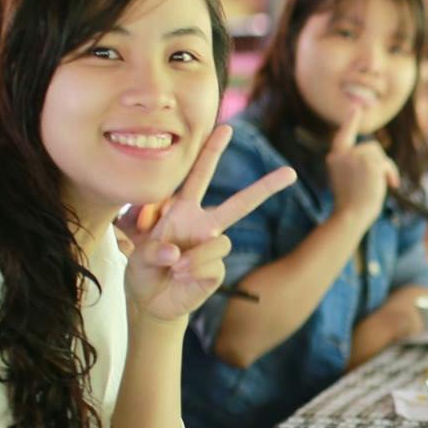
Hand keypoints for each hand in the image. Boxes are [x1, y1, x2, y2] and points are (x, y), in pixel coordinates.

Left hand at [121, 124, 295, 323]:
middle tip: (290, 173)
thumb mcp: (136, 248)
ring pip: (220, 241)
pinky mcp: (216, 272)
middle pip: (239, 204)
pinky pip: (213, 265)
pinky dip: (192, 271)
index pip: (198, 176)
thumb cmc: (143, 267)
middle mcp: (203, 226)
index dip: (211, 152)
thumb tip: (179, 253)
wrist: (149, 300)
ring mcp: (212, 249)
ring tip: (173, 266)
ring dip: (194, 255)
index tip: (225, 127)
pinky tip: (180, 277)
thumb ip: (153, 245)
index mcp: (183, 210)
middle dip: (265, 187)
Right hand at [326, 115, 397, 222]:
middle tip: (384, 181)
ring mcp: (355, 157)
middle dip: (380, 162)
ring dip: (386, 169)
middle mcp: (342, 154)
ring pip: (379, 154)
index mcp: (335, 158)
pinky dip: (391, 173)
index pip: (343, 136)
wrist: (351, 215)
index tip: (356, 108)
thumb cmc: (352, 204)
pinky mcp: (369, 163)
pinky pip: (386, 163)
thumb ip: (357, 164)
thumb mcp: (349, 179)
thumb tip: (377, 157)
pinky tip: (390, 185)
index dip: (351, 122)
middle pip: (371, 147)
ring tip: (383, 185)